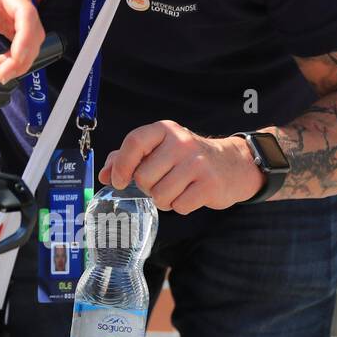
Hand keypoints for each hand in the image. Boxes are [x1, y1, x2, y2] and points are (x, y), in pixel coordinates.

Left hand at [0, 0, 44, 84]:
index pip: (27, 14)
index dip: (26, 39)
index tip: (16, 58)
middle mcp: (17, 1)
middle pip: (32, 34)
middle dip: (21, 58)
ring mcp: (15, 13)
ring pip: (27, 43)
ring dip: (14, 62)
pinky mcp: (10, 23)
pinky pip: (17, 44)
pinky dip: (9, 59)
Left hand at [98, 121, 265, 213]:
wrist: (231, 164)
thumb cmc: (185, 158)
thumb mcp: (158, 150)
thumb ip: (128, 159)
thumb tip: (104, 175)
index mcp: (164, 130)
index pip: (134, 142)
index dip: (121, 165)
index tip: (119, 181)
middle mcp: (181, 143)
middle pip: (143, 177)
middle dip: (147, 187)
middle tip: (160, 183)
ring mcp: (197, 163)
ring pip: (160, 195)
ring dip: (164, 199)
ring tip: (176, 189)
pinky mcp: (209, 184)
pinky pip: (179, 206)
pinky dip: (180, 206)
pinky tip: (189, 195)